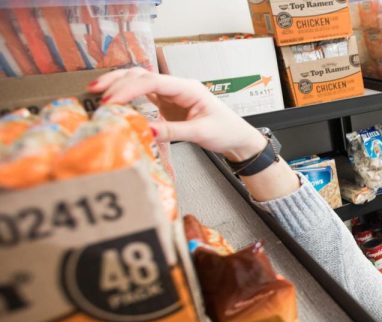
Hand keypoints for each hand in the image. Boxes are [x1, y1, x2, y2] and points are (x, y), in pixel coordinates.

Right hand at [88, 68, 265, 161]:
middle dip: (117, 82)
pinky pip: (144, 96)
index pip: (151, 81)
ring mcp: (171, 94)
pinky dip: (127, 97)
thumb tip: (145, 131)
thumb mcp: (200, 133)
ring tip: (97, 92)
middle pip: (141, 76)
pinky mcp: (167, 104)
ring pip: (140, 82)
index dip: (128, 89)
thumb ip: (172, 132)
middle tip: (97, 95)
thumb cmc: (226, 131)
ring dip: (119, 85)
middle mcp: (177, 87)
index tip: (111, 101)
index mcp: (187, 88)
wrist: (238, 138)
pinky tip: (114, 102)